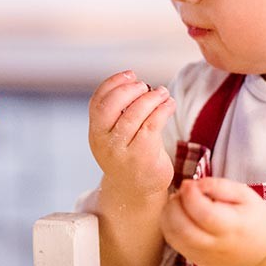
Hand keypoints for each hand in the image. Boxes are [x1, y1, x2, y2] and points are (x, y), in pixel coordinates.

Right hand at [88, 70, 175, 197]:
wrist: (137, 191)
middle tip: (145, 85)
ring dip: (151, 97)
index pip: (97, 102)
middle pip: (112, 106)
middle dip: (130, 89)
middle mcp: (104, 143)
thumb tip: (133, 81)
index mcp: (95, 134)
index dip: (113, 83)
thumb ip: (116, 113)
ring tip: (162, 93)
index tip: (130, 74)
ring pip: (135, 113)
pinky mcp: (143, 156)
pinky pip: (152, 124)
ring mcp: (122, 151)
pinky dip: (163, 109)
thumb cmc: (129, 155)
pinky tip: (169, 104)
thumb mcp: (113, 136)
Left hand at [161, 177, 265, 265]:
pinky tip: (181, 215)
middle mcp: (217, 246)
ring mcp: (205, 257)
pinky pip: (175, 243)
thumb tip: (193, 184)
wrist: (263, 250)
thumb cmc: (253, 217)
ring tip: (180, 202)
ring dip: (169, 214)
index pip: (204, 214)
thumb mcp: (243, 194)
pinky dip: (171, 226)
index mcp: (233, 228)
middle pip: (182, 229)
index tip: (189, 183)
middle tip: (182, 192)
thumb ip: (217, 186)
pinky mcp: (197, 261)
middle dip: (174, 205)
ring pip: (173, 237)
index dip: (190, 195)